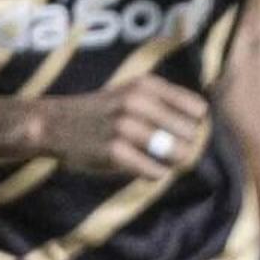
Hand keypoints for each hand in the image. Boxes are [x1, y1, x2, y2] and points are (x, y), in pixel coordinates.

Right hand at [39, 76, 212, 179]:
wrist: (54, 123)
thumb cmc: (104, 111)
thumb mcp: (133, 91)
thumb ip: (168, 102)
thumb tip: (205, 126)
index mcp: (146, 85)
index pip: (198, 110)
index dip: (192, 125)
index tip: (177, 131)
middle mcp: (137, 102)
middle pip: (191, 135)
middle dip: (183, 145)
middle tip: (164, 149)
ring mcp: (125, 127)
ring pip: (178, 154)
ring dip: (171, 162)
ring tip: (153, 157)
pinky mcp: (114, 152)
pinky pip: (157, 172)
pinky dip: (155, 174)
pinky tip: (141, 167)